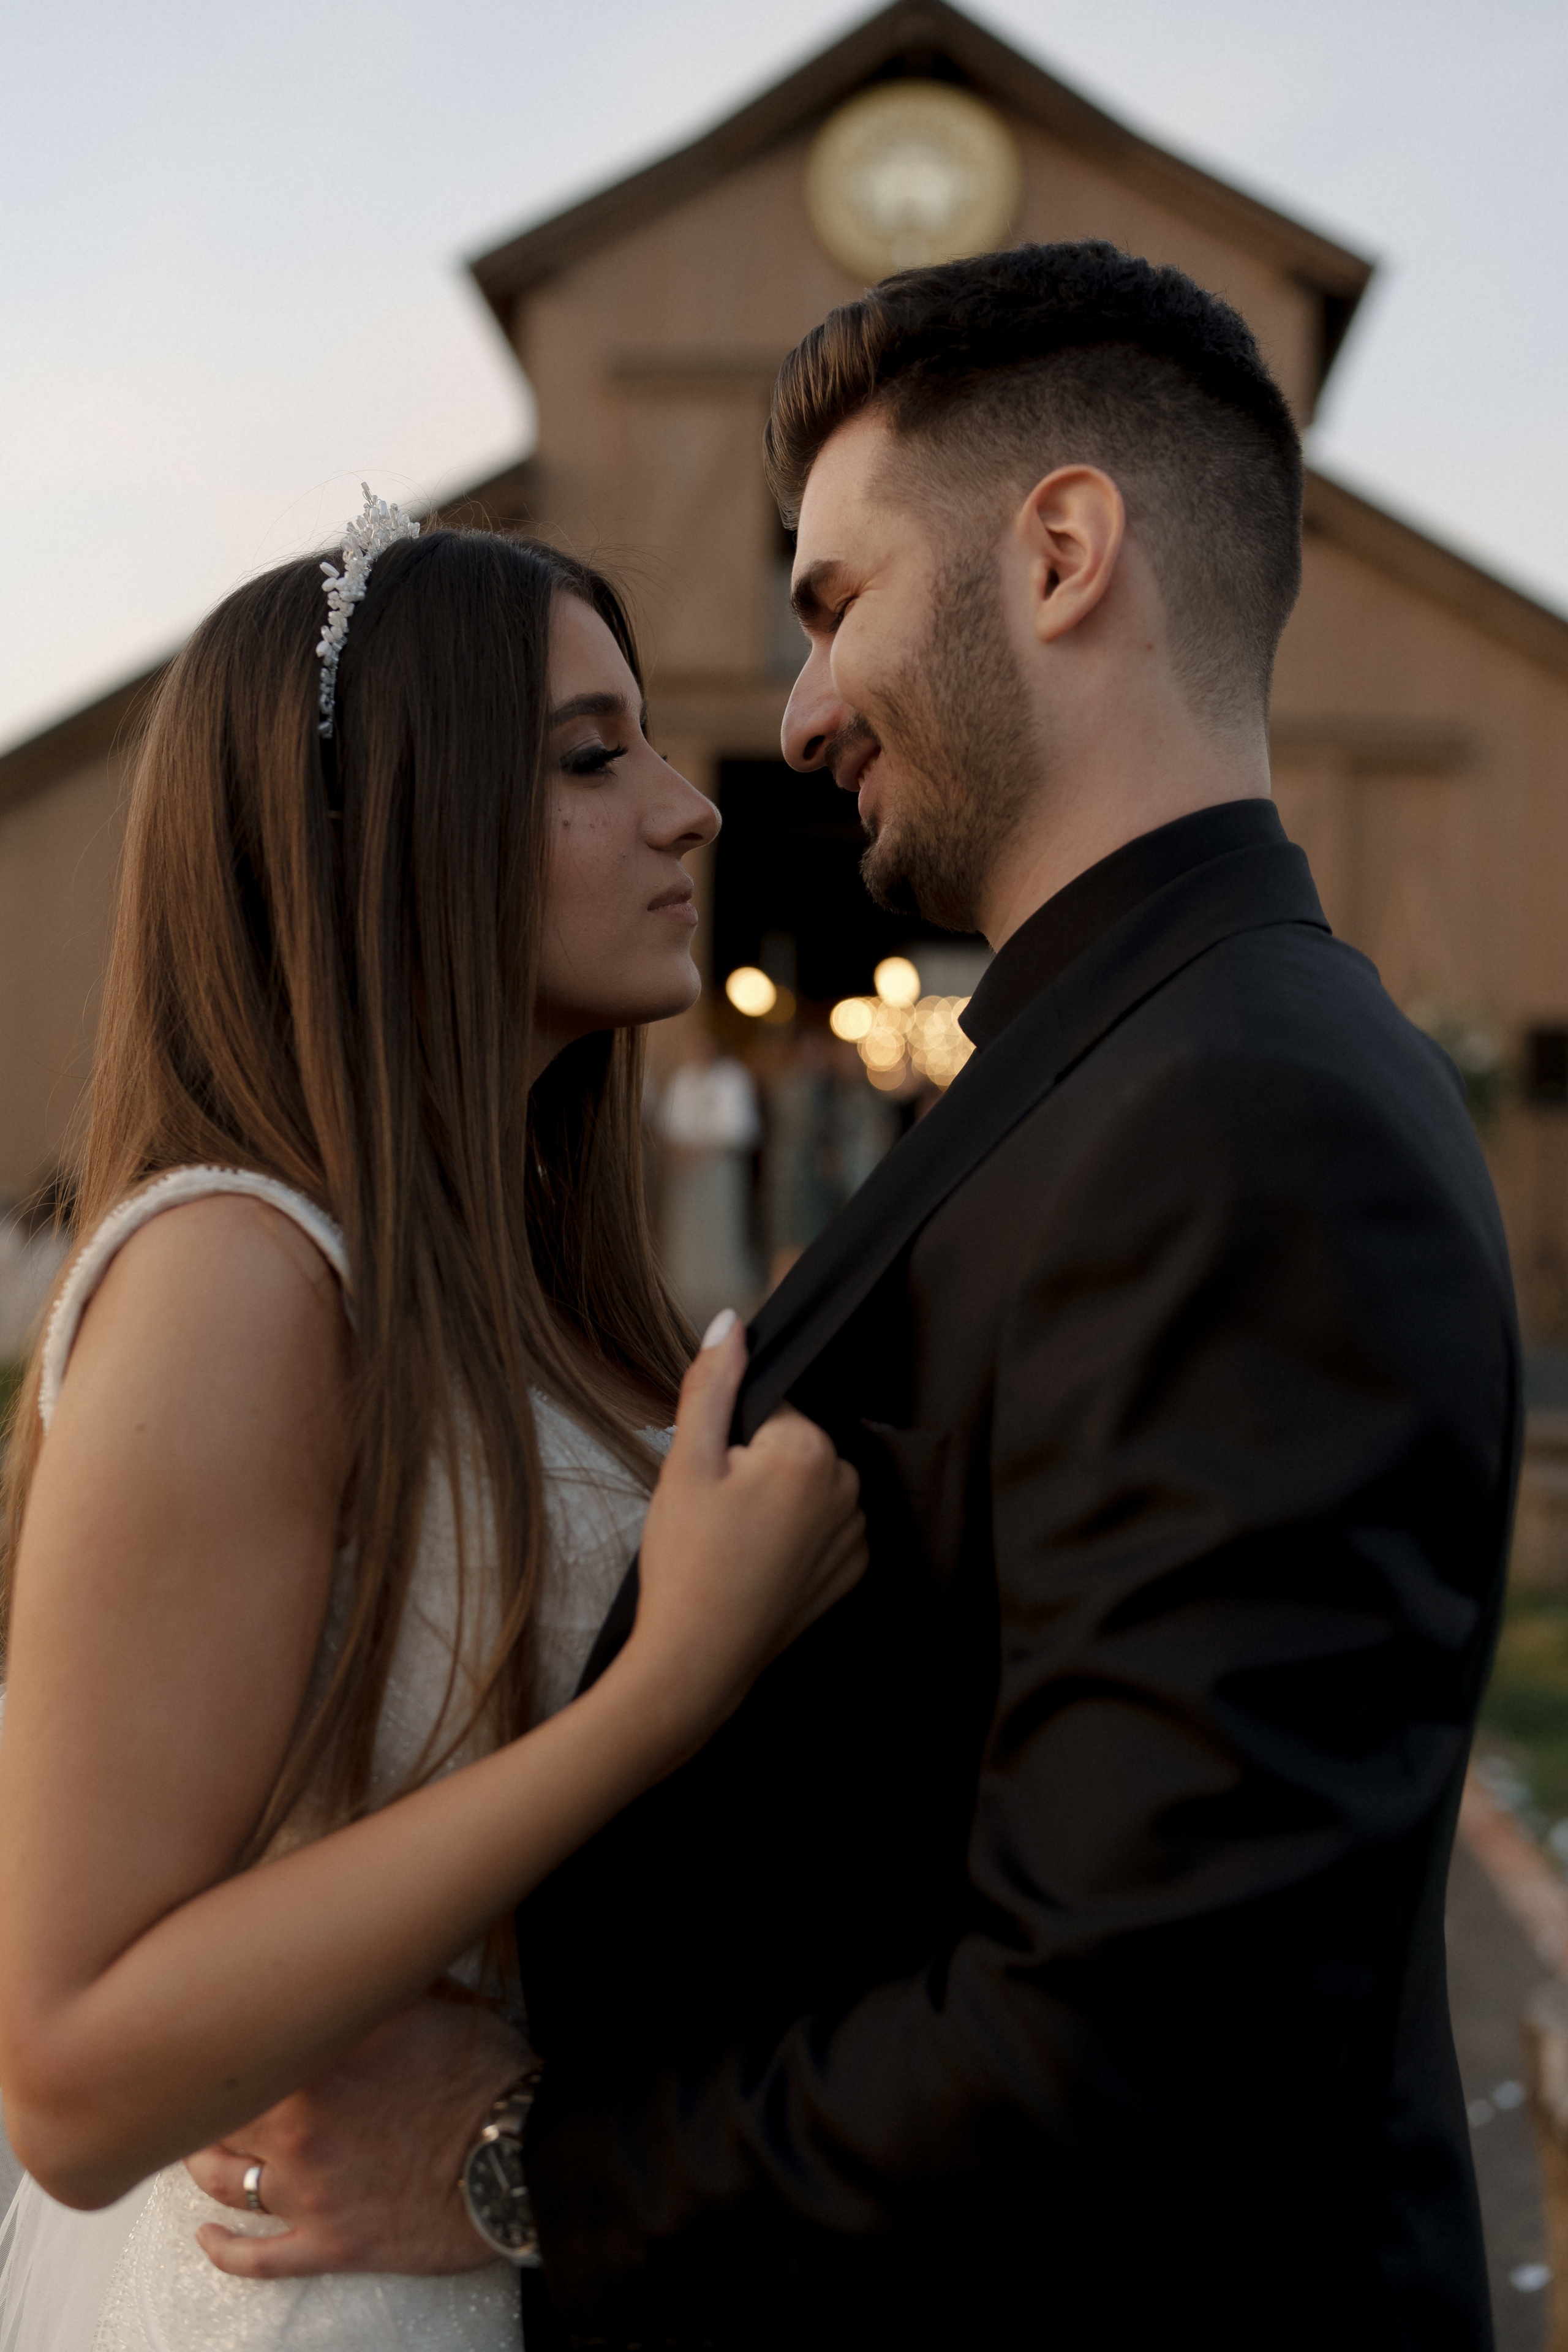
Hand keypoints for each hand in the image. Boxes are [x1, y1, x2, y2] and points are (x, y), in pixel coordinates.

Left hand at [187, 1993, 525, 2277]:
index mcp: (318, 2063)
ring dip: (204, 2166)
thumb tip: (363, 1959)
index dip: (219, 2038)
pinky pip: (256, 2257)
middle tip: (198, 2091)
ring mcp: (309, 2192)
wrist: (517, 2159)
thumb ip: (381, 1987)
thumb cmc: (482, 2081)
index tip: (210, 2029)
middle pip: (219, 2116)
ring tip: (198, 2152)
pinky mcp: (328, 2244)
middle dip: (207, 2104)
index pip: (240, 2046)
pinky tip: (207, 2236)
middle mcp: (300, 2128)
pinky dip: (223, 2249)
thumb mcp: (433, 2007)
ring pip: (225, 2182)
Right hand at [627, 1311, 867, 1744]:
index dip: (728, 1437)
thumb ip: (711, 1384)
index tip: (711, 1481)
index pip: (769, 1406)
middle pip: (792, 1443)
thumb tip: (731, 1321)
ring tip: (735, 1544)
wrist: (695, 1663)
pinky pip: (823, 1527)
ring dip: (775, 1499)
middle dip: (754, 1465)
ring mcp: (856, 1533)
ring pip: (807, 1484)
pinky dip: (795, 1537)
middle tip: (716, 1515)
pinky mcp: (853, 1571)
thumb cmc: (684, 1561)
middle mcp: (848, 1486)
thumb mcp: (685, 1463)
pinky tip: (758, 1565)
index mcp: (810, 1450)